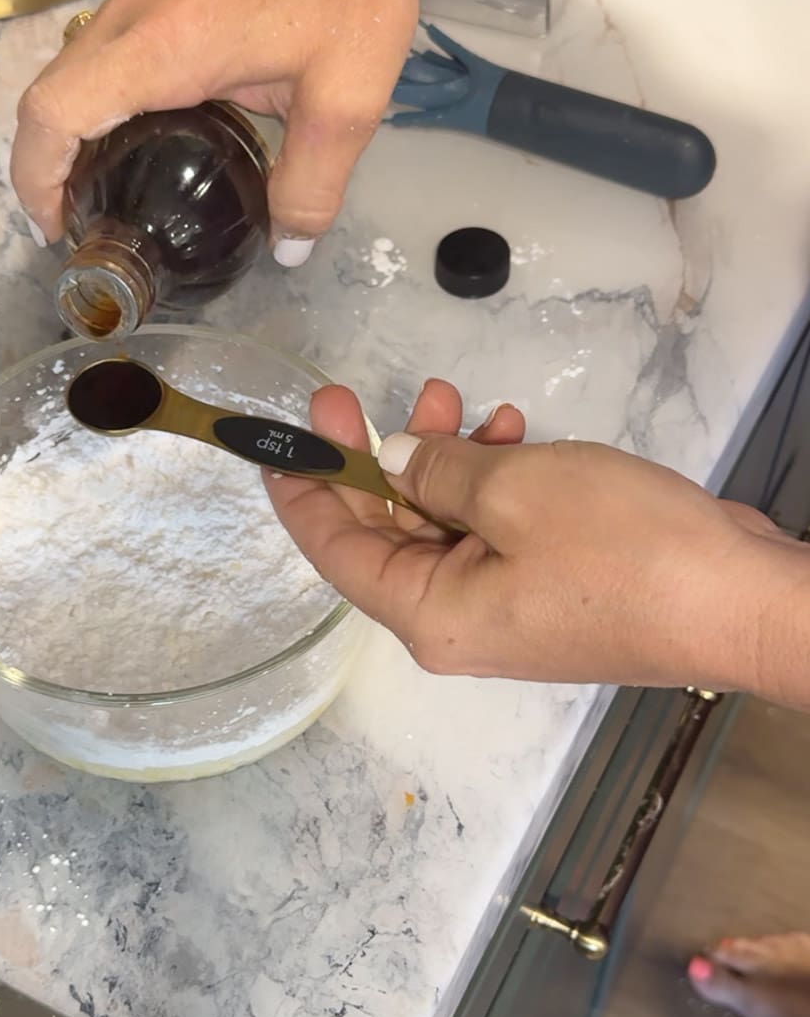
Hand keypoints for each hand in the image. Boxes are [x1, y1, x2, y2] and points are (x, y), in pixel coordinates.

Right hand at [11, 0, 439, 251]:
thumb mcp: (346, 105)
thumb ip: (312, 187)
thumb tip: (289, 248)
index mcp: (166, 44)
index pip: (56, 111)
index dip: (36, 177)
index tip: (56, 226)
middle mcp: (138, 6)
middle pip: (51, 90)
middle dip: (47, 164)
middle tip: (82, 221)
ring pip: (76, 63)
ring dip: (75, 126)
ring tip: (108, 184)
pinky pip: (110, 40)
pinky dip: (104, 92)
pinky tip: (149, 127)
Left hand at [266, 380, 808, 696]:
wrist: (737, 597)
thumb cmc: (622, 549)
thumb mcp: (514, 490)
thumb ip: (438, 470)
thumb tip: (397, 459)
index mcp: (430, 616)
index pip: (336, 554)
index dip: (303, 495)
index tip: (279, 443)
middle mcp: (457, 621)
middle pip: (386, 535)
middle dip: (374, 457)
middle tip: (356, 394)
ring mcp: (507, 607)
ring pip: (443, 523)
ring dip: (441, 458)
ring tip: (452, 398)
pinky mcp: (550, 587)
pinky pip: (493, 529)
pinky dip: (492, 479)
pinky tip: (510, 430)